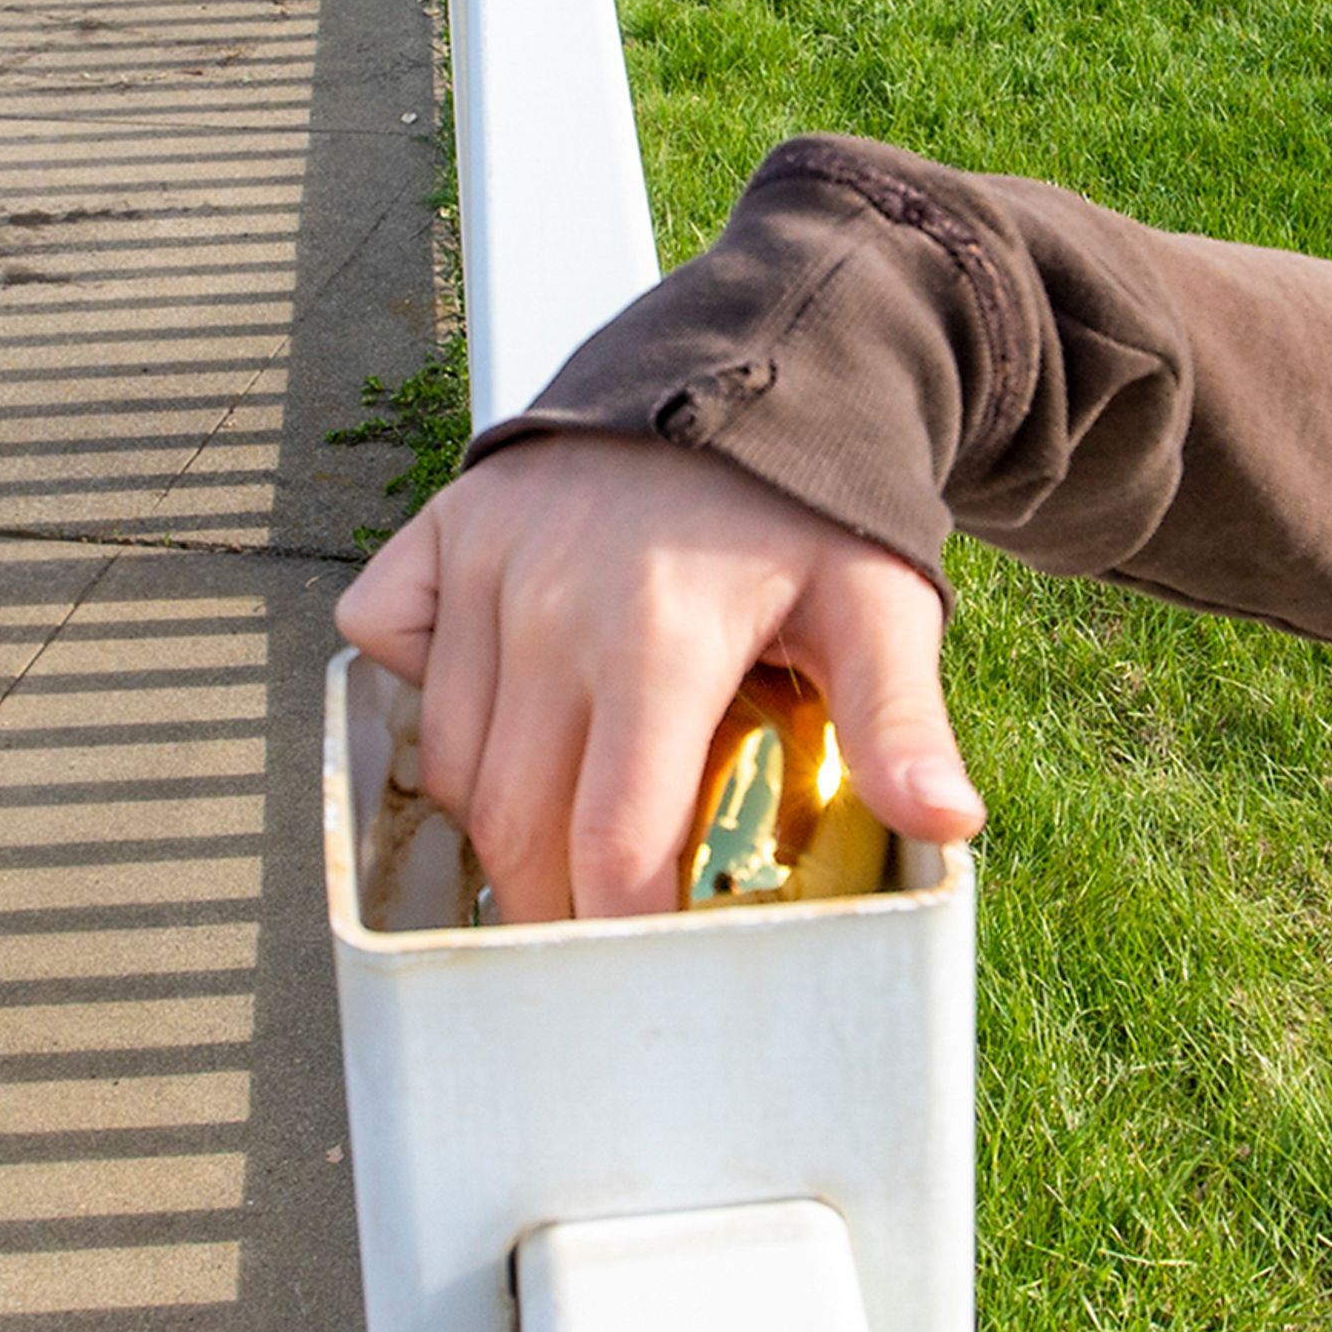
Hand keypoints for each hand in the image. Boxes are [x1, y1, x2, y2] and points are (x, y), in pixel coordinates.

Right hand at [335, 434, 983, 921]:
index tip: (650, 966)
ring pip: (448, 753)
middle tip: (598, 936)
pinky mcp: (443, 528)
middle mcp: (550, 604)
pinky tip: (502, 710)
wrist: (755, 366)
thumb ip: (900, 721)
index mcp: (660, 640)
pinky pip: (384, 641)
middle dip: (550, 903)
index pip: (612, 839)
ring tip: (559, 845)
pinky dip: (420, 694)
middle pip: (514, 819)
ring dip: (494, 817)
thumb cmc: (817, 511)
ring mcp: (484, 563)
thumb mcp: (883, 608)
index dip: (623, 926)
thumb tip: (947, 820)